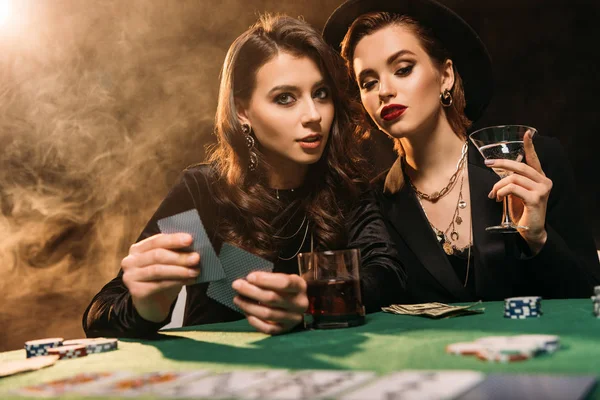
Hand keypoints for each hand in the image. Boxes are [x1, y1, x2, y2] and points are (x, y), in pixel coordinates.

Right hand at [121, 233, 199, 321]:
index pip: (156, 240)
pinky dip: (177, 282)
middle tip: (196, 258)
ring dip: (180, 270)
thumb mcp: (169, 262)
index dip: (173, 239)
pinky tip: (189, 281)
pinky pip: (159, 284)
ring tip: (195, 271)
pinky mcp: (136, 290)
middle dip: (179, 256)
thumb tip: (193, 247)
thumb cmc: (162, 279)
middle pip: (157, 255)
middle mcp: (130, 260)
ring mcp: (131, 276)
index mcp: (138, 248)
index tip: (190, 239)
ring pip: (158, 270)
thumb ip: (175, 253)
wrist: (153, 304)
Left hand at [232, 272, 307, 334]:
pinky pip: (268, 328)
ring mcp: (293, 318)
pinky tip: (246, 313)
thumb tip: (247, 281)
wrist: (296, 302)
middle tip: (237, 285)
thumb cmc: (284, 288)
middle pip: (272, 298)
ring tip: (237, 299)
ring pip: (268, 314)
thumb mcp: (282, 278)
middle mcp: (300, 303)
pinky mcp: (286, 329)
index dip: (265, 280)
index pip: (284, 283)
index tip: (249, 277)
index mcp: (300, 286)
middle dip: (251, 291)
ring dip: (249, 306)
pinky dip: (255, 321)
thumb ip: (268, 278)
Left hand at [486, 131, 552, 253]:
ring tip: (494, 194)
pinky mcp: (535, 199)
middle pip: (520, 166)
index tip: (528, 133)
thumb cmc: (522, 212)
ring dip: (498, 185)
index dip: (530, 146)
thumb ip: (513, 181)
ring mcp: (542, 190)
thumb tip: (501, 170)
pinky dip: (501, 191)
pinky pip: (512, 188)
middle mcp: (544, 182)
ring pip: (513, 178)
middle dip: (501, 163)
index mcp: (540, 178)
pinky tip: (498, 198)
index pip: (535, 159)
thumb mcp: (517, 193)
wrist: (531, 231)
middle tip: (488, 163)